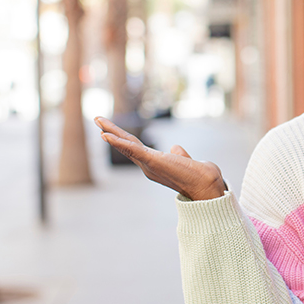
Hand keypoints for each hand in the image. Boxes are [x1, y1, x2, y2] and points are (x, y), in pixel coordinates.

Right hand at [94, 117, 226, 200]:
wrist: (206, 184)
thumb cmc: (198, 175)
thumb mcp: (185, 160)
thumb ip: (179, 154)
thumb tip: (176, 148)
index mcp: (153, 164)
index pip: (134, 147)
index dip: (122, 138)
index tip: (109, 130)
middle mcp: (147, 166)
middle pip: (126, 145)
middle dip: (111, 132)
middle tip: (97, 119)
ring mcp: (149, 164)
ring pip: (126, 145)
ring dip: (111, 132)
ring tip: (98, 121)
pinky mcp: (153, 161)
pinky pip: (132, 150)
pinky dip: (119, 142)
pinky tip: (106, 135)